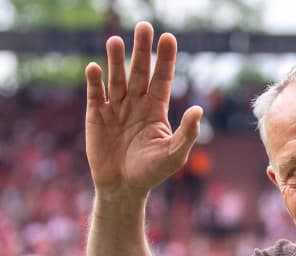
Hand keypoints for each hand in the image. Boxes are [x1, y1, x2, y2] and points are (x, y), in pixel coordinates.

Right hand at [85, 21, 201, 196]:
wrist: (123, 187)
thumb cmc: (152, 172)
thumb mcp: (174, 154)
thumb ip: (187, 133)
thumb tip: (199, 110)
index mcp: (156, 110)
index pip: (162, 79)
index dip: (165, 59)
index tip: (168, 38)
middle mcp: (136, 104)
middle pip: (140, 72)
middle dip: (142, 50)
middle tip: (144, 26)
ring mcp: (116, 108)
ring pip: (117, 78)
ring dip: (116, 60)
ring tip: (116, 41)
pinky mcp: (97, 116)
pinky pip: (96, 95)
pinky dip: (95, 82)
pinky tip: (94, 68)